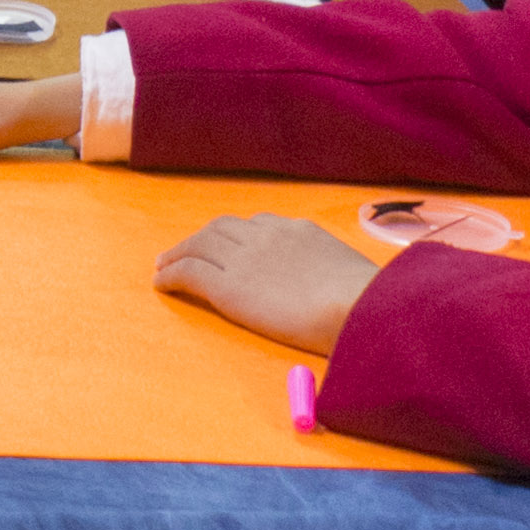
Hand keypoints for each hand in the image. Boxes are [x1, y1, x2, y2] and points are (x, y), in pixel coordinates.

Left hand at [156, 212, 378, 352]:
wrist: (357, 305)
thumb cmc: (369, 300)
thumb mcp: (351, 272)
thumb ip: (332, 272)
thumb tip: (339, 289)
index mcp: (297, 230)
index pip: (257, 225)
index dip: (236, 235)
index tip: (228, 246)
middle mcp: (266, 235)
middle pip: (221, 228)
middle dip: (201, 238)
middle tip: (185, 251)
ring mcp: (244, 258)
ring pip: (199, 245)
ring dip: (178, 252)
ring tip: (164, 264)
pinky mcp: (228, 286)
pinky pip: (189, 271)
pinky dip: (170, 274)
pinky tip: (161, 284)